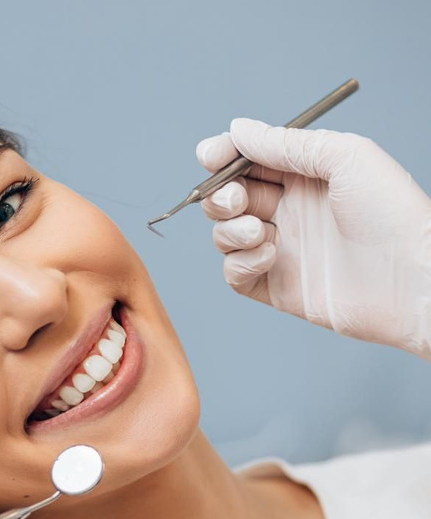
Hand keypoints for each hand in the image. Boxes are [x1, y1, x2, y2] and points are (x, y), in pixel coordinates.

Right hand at [197, 119, 430, 358]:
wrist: (411, 279)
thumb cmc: (393, 213)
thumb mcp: (343, 157)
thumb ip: (285, 144)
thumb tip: (238, 129)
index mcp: (305, 176)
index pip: (249, 161)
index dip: (224, 156)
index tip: (209, 156)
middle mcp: (289, 211)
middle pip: (228, 198)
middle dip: (221, 196)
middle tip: (237, 199)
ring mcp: (281, 250)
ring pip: (225, 235)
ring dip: (230, 230)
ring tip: (259, 232)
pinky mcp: (276, 286)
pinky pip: (234, 273)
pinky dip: (240, 262)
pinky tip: (269, 256)